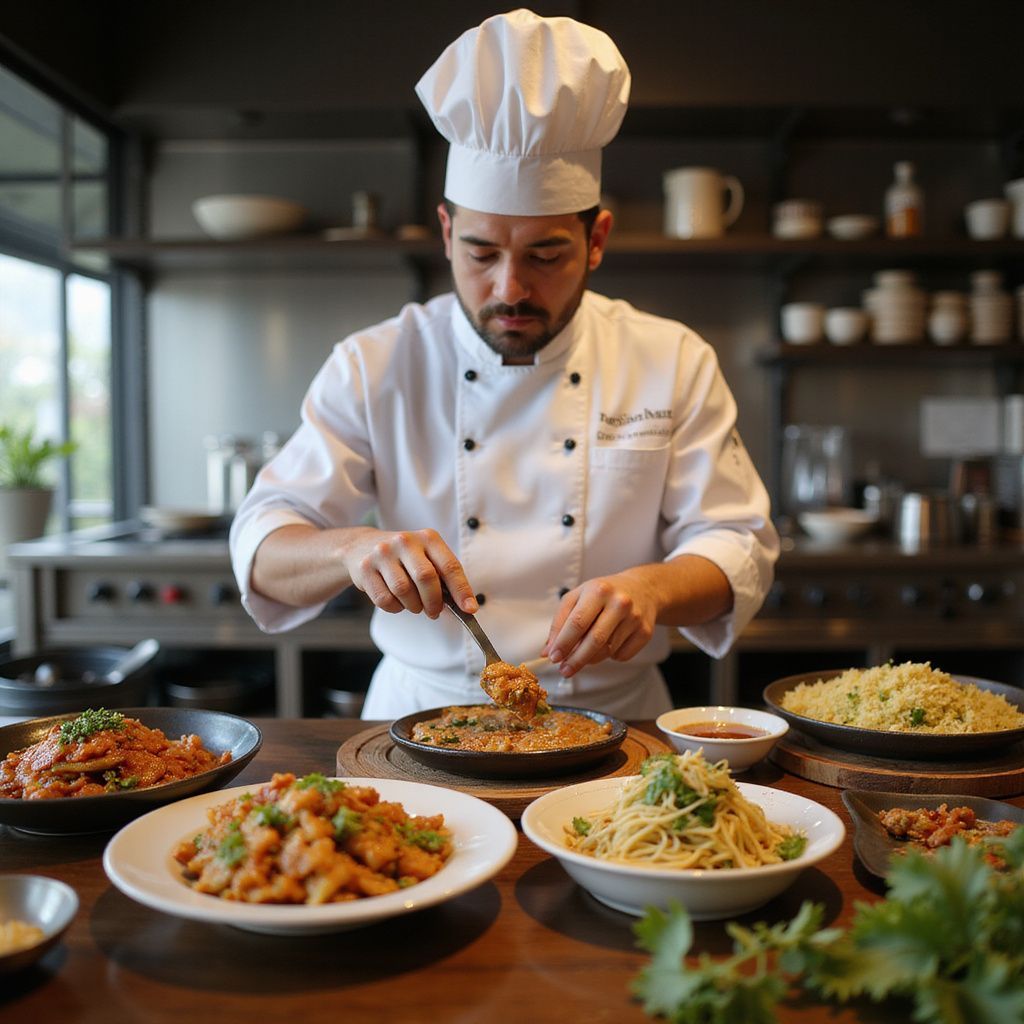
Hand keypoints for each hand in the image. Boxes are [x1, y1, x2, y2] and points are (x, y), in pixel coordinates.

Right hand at [340, 527, 476, 617]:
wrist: (361, 546)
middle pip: (426, 578)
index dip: (461, 590)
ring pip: (403, 590)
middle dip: (434, 602)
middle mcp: (405, 541)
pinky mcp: (365, 568)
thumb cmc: (403, 557)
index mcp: (428, 538)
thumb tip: (464, 606)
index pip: (449, 566)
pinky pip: (384, 599)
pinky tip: (397, 602)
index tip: (469, 609)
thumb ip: (443, 577)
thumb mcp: (426, 556)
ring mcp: (383, 553)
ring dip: (413, 606)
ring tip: (414, 605)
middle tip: (434, 612)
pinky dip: (395, 608)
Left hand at [542, 572, 658, 677]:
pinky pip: (622, 656)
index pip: (577, 622)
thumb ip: (560, 622)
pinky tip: (610, 643)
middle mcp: (619, 603)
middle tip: (565, 670)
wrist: (643, 589)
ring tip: (585, 653)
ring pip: (607, 651)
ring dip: (591, 658)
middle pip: (594, 640)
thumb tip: (548, 651)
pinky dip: (611, 656)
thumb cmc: (603, 594)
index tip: (553, 657)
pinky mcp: (645, 632)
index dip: (563, 643)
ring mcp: (634, 618)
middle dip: (576, 659)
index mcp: (598, 590)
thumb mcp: (578, 597)